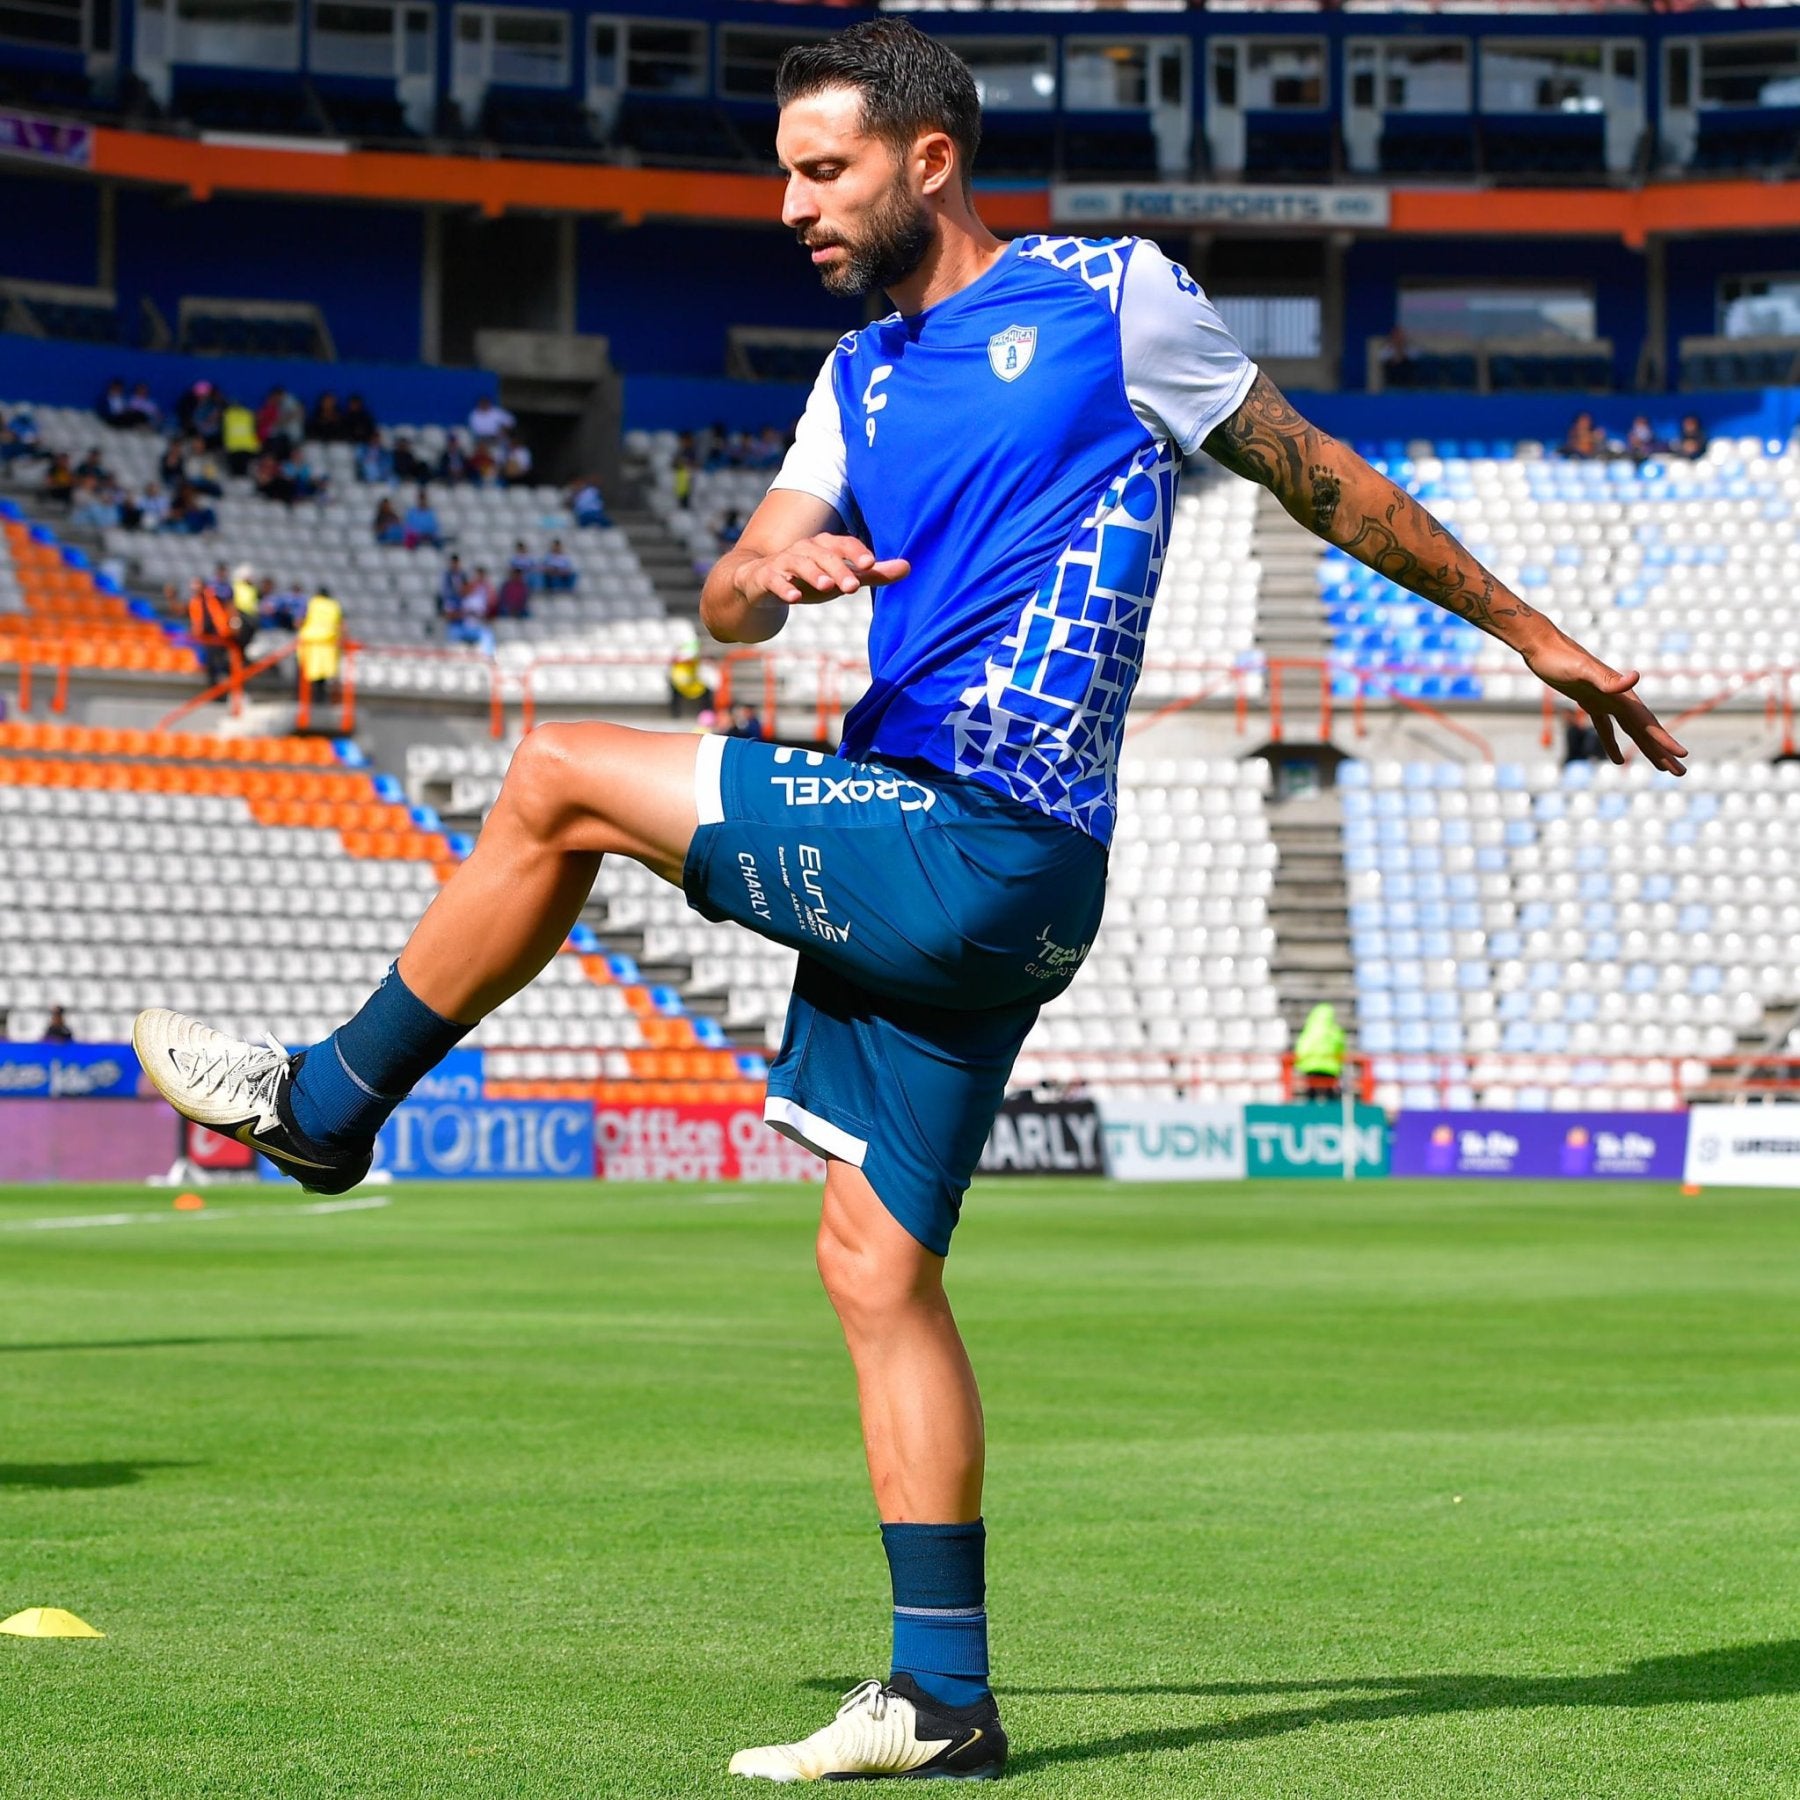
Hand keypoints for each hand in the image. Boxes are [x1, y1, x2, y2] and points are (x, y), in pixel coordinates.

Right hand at [737, 534, 908, 606]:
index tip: (873, 564)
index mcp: (824, 546)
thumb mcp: (841, 578)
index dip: (857, 552)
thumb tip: (909, 567)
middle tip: (854, 586)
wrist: (758, 583)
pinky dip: (783, 587)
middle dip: (839, 568)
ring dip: (813, 574)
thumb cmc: (808, 579)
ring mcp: (782, 562)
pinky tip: (794, 598)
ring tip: (827, 587)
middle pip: (823, 555)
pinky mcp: (763, 577)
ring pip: (798, 563)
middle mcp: (804, 549)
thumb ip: (872, 575)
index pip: (843, 544)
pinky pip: (772, 580)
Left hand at [1524, 634, 1687, 775]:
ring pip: (1631, 731)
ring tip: (1661, 769)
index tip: (1683, 755)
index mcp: (1621, 696)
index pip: (1648, 723)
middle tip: (1680, 773)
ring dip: (1646, 750)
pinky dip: (1612, 745)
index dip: (1665, 740)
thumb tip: (1636, 677)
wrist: (1543, 646)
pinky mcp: (1589, 702)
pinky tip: (1618, 760)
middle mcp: (1619, 699)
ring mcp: (1605, 701)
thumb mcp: (1582, 669)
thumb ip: (1607, 678)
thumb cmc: (1561, 659)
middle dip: (1662, 753)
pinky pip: (1605, 728)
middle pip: (1645, 731)